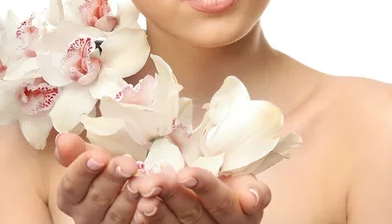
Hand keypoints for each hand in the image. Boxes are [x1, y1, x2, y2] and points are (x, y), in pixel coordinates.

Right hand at [54, 133, 141, 222]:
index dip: (83, 170)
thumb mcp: (91, 158)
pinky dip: (142, 213)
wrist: (124, 187)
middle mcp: (85, 216)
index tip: (99, 157)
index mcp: (71, 197)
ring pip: (115, 216)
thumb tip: (63, 139)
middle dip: (112, 179)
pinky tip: (151, 199)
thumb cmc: (104, 172)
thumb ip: (77, 150)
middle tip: (128, 165)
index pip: (70, 186)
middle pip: (95, 199)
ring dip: (128, 198)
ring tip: (139, 182)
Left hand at [127, 166, 270, 222]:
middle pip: (193, 214)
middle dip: (172, 195)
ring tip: (142, 192)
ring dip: (156, 211)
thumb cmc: (236, 189)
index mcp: (239, 215)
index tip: (184, 173)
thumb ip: (255, 191)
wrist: (224, 208)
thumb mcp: (250, 186)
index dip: (204, 187)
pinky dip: (148, 222)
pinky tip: (136, 210)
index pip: (221, 202)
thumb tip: (252, 197)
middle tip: (152, 181)